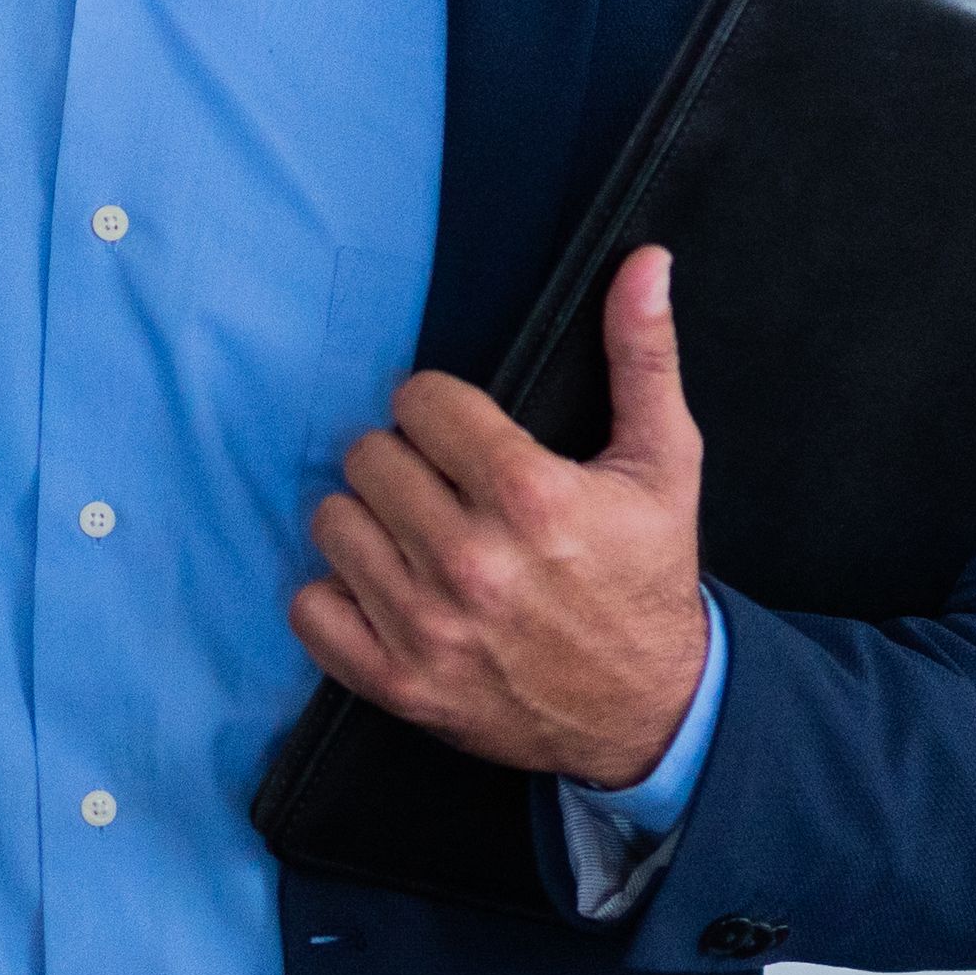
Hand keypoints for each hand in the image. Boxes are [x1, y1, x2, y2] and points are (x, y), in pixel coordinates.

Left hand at [290, 244, 713, 788]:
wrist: (650, 712)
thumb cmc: (649, 576)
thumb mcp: (665, 463)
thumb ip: (644, 356)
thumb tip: (645, 262)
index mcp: (532, 497)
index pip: (420, 402)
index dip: (438, 409)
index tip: (460, 434)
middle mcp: (472, 562)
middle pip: (368, 458)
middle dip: (402, 461)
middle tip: (440, 487)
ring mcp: (429, 628)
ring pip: (333, 524)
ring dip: (368, 522)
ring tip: (413, 535)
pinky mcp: (399, 683)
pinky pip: (310, 609)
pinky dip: (336, 596)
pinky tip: (383, 588)